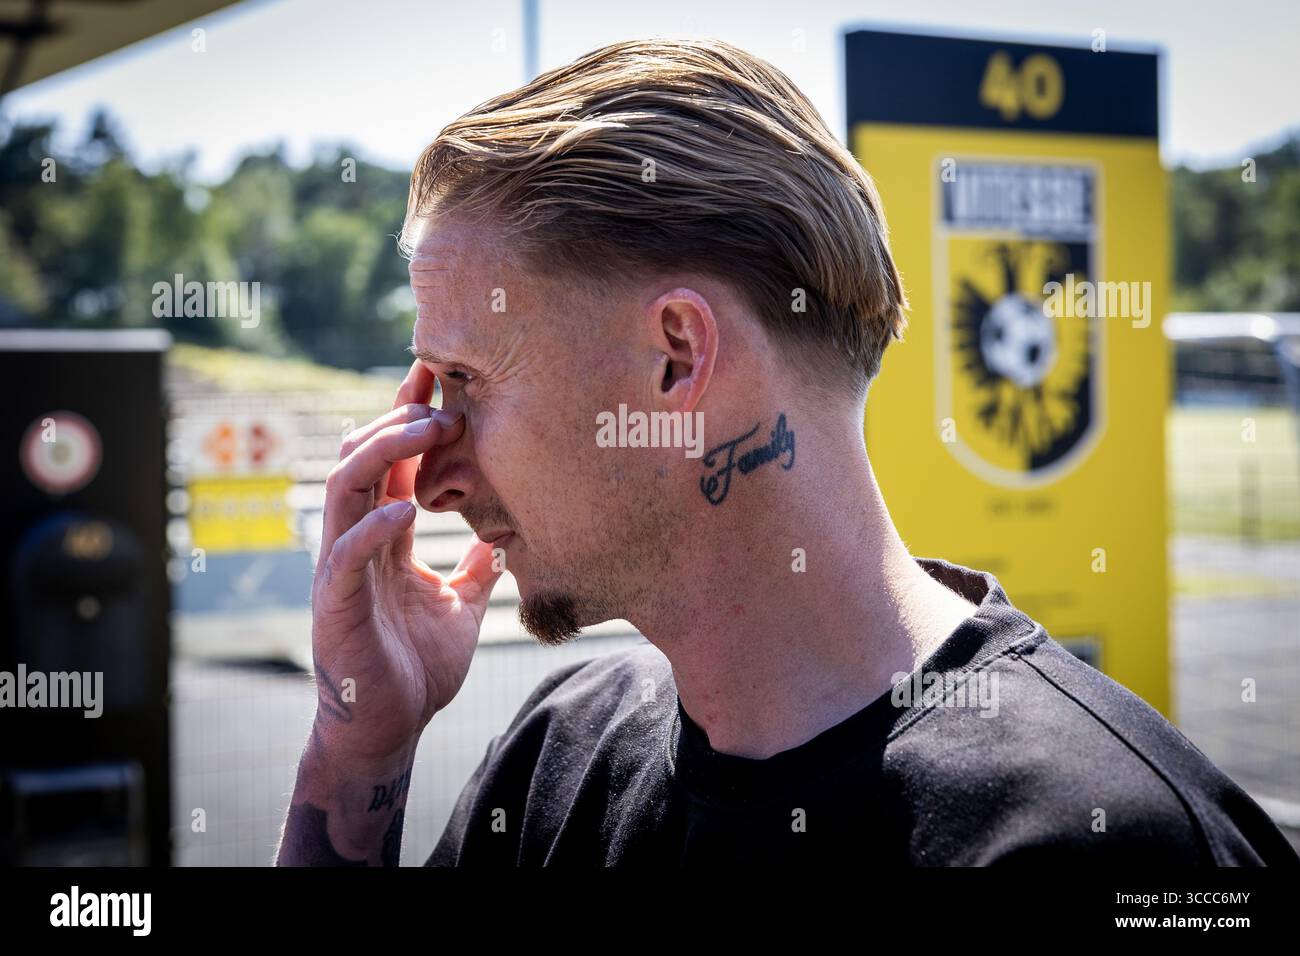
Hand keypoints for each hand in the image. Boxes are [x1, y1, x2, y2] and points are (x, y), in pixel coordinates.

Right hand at [309, 360, 501, 764]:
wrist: (390, 727)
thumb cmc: (417, 668)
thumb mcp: (461, 605)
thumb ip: (476, 567)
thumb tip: (507, 535)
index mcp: (384, 537)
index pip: (392, 463)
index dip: (410, 418)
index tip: (438, 377)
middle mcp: (357, 541)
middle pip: (362, 457)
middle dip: (398, 419)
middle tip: (442, 396)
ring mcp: (341, 570)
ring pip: (345, 488)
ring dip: (384, 451)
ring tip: (428, 428)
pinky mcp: (334, 605)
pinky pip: (344, 554)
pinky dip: (371, 526)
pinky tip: (406, 507)